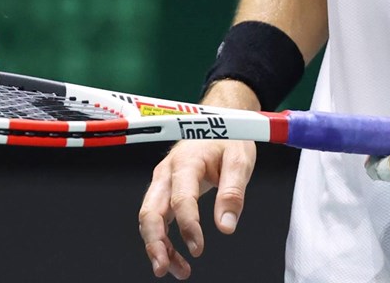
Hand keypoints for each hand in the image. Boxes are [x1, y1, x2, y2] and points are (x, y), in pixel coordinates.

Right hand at [137, 137, 257, 278]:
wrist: (218, 122)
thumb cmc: (228, 137)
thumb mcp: (239, 160)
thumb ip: (232, 193)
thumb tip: (226, 226)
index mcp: (185, 162)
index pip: (180, 198)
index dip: (188, 226)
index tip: (198, 248)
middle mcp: (167, 172)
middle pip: (151, 211)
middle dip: (154, 242)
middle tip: (164, 267)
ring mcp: (163, 182)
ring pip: (150, 218)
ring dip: (158, 246)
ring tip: (176, 270)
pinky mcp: (166, 191)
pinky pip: (157, 218)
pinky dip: (163, 240)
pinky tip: (175, 257)